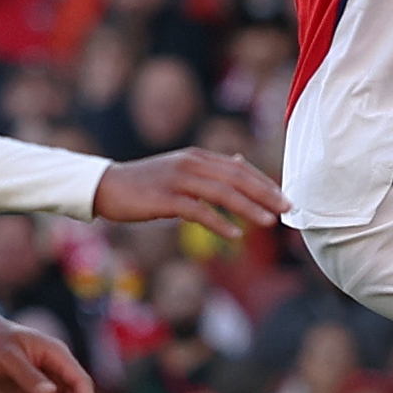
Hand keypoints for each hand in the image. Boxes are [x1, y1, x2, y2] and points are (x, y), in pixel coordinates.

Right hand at [92, 149, 287, 239]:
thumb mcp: (181, 169)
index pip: (239, 167)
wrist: (105, 187)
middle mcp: (191, 164)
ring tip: (269, 221)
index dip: (264, 182)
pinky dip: (219, 223)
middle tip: (287, 209)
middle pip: (236, 177)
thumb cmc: (146, 183)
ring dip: (249, 208)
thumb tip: (240, 162)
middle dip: (265, 193)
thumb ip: (210, 168)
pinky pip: (198, 211)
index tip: (284, 197)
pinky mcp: (165, 198)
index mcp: (197, 157)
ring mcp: (177, 180)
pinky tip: (235, 235)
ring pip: (222, 192)